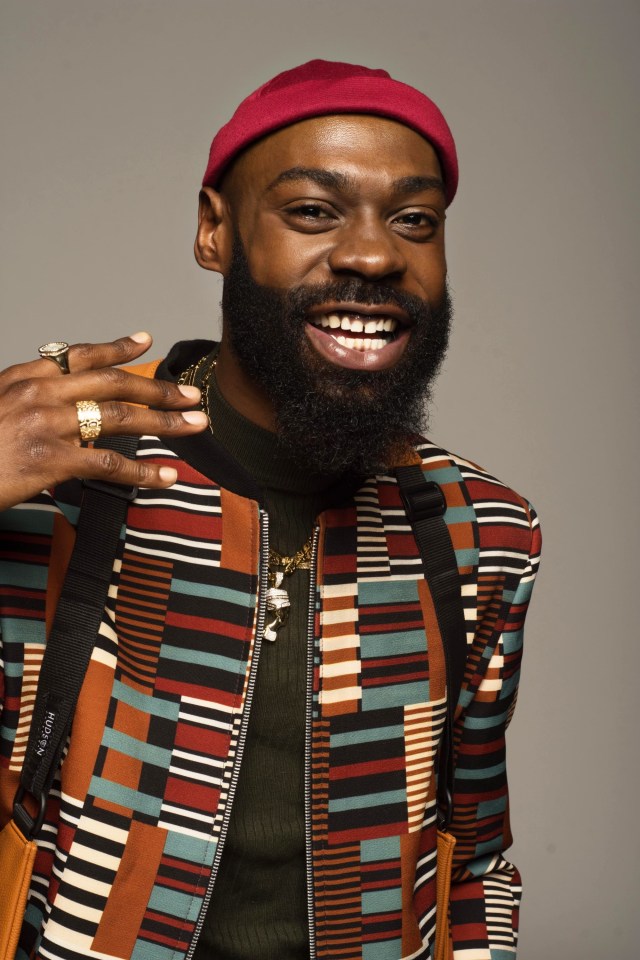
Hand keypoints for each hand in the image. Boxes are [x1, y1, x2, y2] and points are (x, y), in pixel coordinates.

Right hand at [0, 332, 208, 511]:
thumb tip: (66, 403)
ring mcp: (47, 425)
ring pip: (121, 418)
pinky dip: (143, 473)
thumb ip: (29, 397)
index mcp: (25, 377)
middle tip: (192, 395)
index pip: (80, 356)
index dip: (117, 348)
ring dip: (166, 422)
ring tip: (196, 426)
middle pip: (113, 384)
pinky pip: (109, 464)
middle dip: (159, 389)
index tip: (147, 342)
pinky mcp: (51, 460)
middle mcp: (40, 394)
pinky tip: (165, 477)